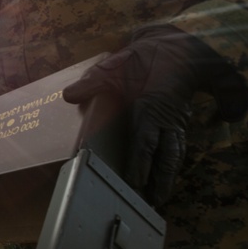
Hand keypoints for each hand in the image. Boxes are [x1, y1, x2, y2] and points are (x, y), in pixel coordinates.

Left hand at [63, 25, 247, 206]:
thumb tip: (69, 95)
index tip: (135, 183)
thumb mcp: (115, 66)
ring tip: (159, 199)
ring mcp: (176, 121)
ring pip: (175, 153)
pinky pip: (177, 146)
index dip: (141, 165)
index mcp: (151, 107)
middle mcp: (167, 118)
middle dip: (161, 180)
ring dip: (168, 177)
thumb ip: (92, 82)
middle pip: (167, 156)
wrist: (175, 45)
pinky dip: (173, 164)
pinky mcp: (179, 121)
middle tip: (153, 202)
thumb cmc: (144, 58)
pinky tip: (165, 178)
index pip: (146, 143)